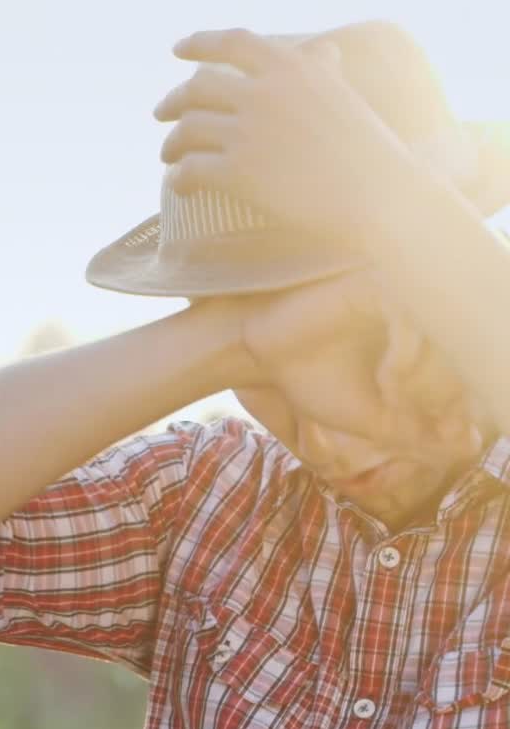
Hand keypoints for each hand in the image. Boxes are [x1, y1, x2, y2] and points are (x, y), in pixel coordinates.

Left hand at [154, 26, 421, 247]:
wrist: (378, 196)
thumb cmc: (367, 150)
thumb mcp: (344, 93)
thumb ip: (322, 71)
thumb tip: (320, 52)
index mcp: (291, 67)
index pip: (233, 43)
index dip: (200, 43)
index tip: (177, 49)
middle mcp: (264, 92)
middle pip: (197, 89)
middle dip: (172, 101)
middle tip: (160, 113)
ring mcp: (248, 132)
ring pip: (187, 130)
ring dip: (172, 144)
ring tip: (170, 157)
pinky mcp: (237, 172)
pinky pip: (189, 170)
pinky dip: (179, 178)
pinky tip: (179, 186)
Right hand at [231, 274, 477, 460]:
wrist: (259, 355)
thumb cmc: (311, 379)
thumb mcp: (371, 419)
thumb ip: (416, 432)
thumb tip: (468, 446)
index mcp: (420, 337)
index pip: (470, 364)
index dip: (463, 403)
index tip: (439, 430)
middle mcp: (417, 308)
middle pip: (467, 347)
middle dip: (448, 393)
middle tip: (413, 415)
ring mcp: (399, 291)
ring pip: (448, 330)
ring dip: (432, 376)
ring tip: (394, 397)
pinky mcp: (377, 282)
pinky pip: (417, 313)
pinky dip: (412, 353)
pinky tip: (388, 377)